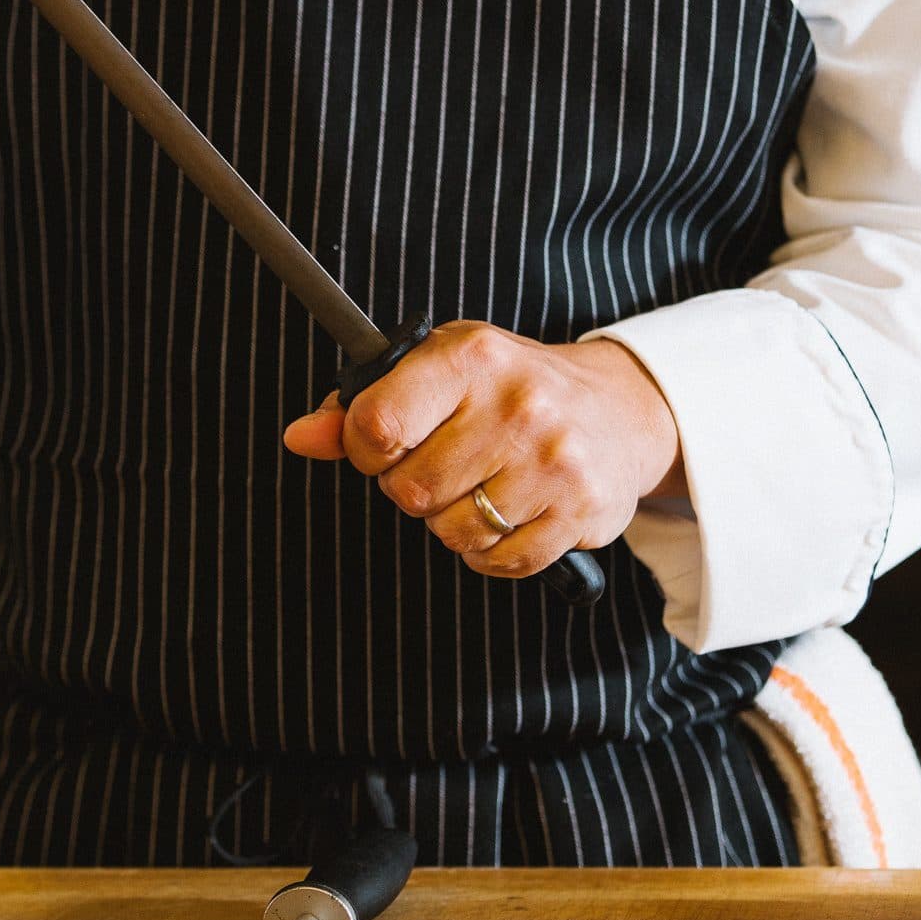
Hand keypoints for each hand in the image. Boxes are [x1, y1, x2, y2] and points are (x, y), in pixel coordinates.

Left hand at [281, 322, 685, 579]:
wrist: (620, 407)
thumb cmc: (511, 385)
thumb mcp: (440, 368)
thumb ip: (364, 404)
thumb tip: (300, 437)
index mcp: (471, 357)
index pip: (378, 425)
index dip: (364, 448)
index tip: (383, 445)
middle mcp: (517, 405)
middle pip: (410, 491)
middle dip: (413, 487)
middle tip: (446, 462)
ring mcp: (553, 461)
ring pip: (452, 533)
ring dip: (453, 521)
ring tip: (483, 484)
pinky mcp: (579, 511)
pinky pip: (499, 561)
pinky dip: (491, 550)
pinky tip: (508, 512)